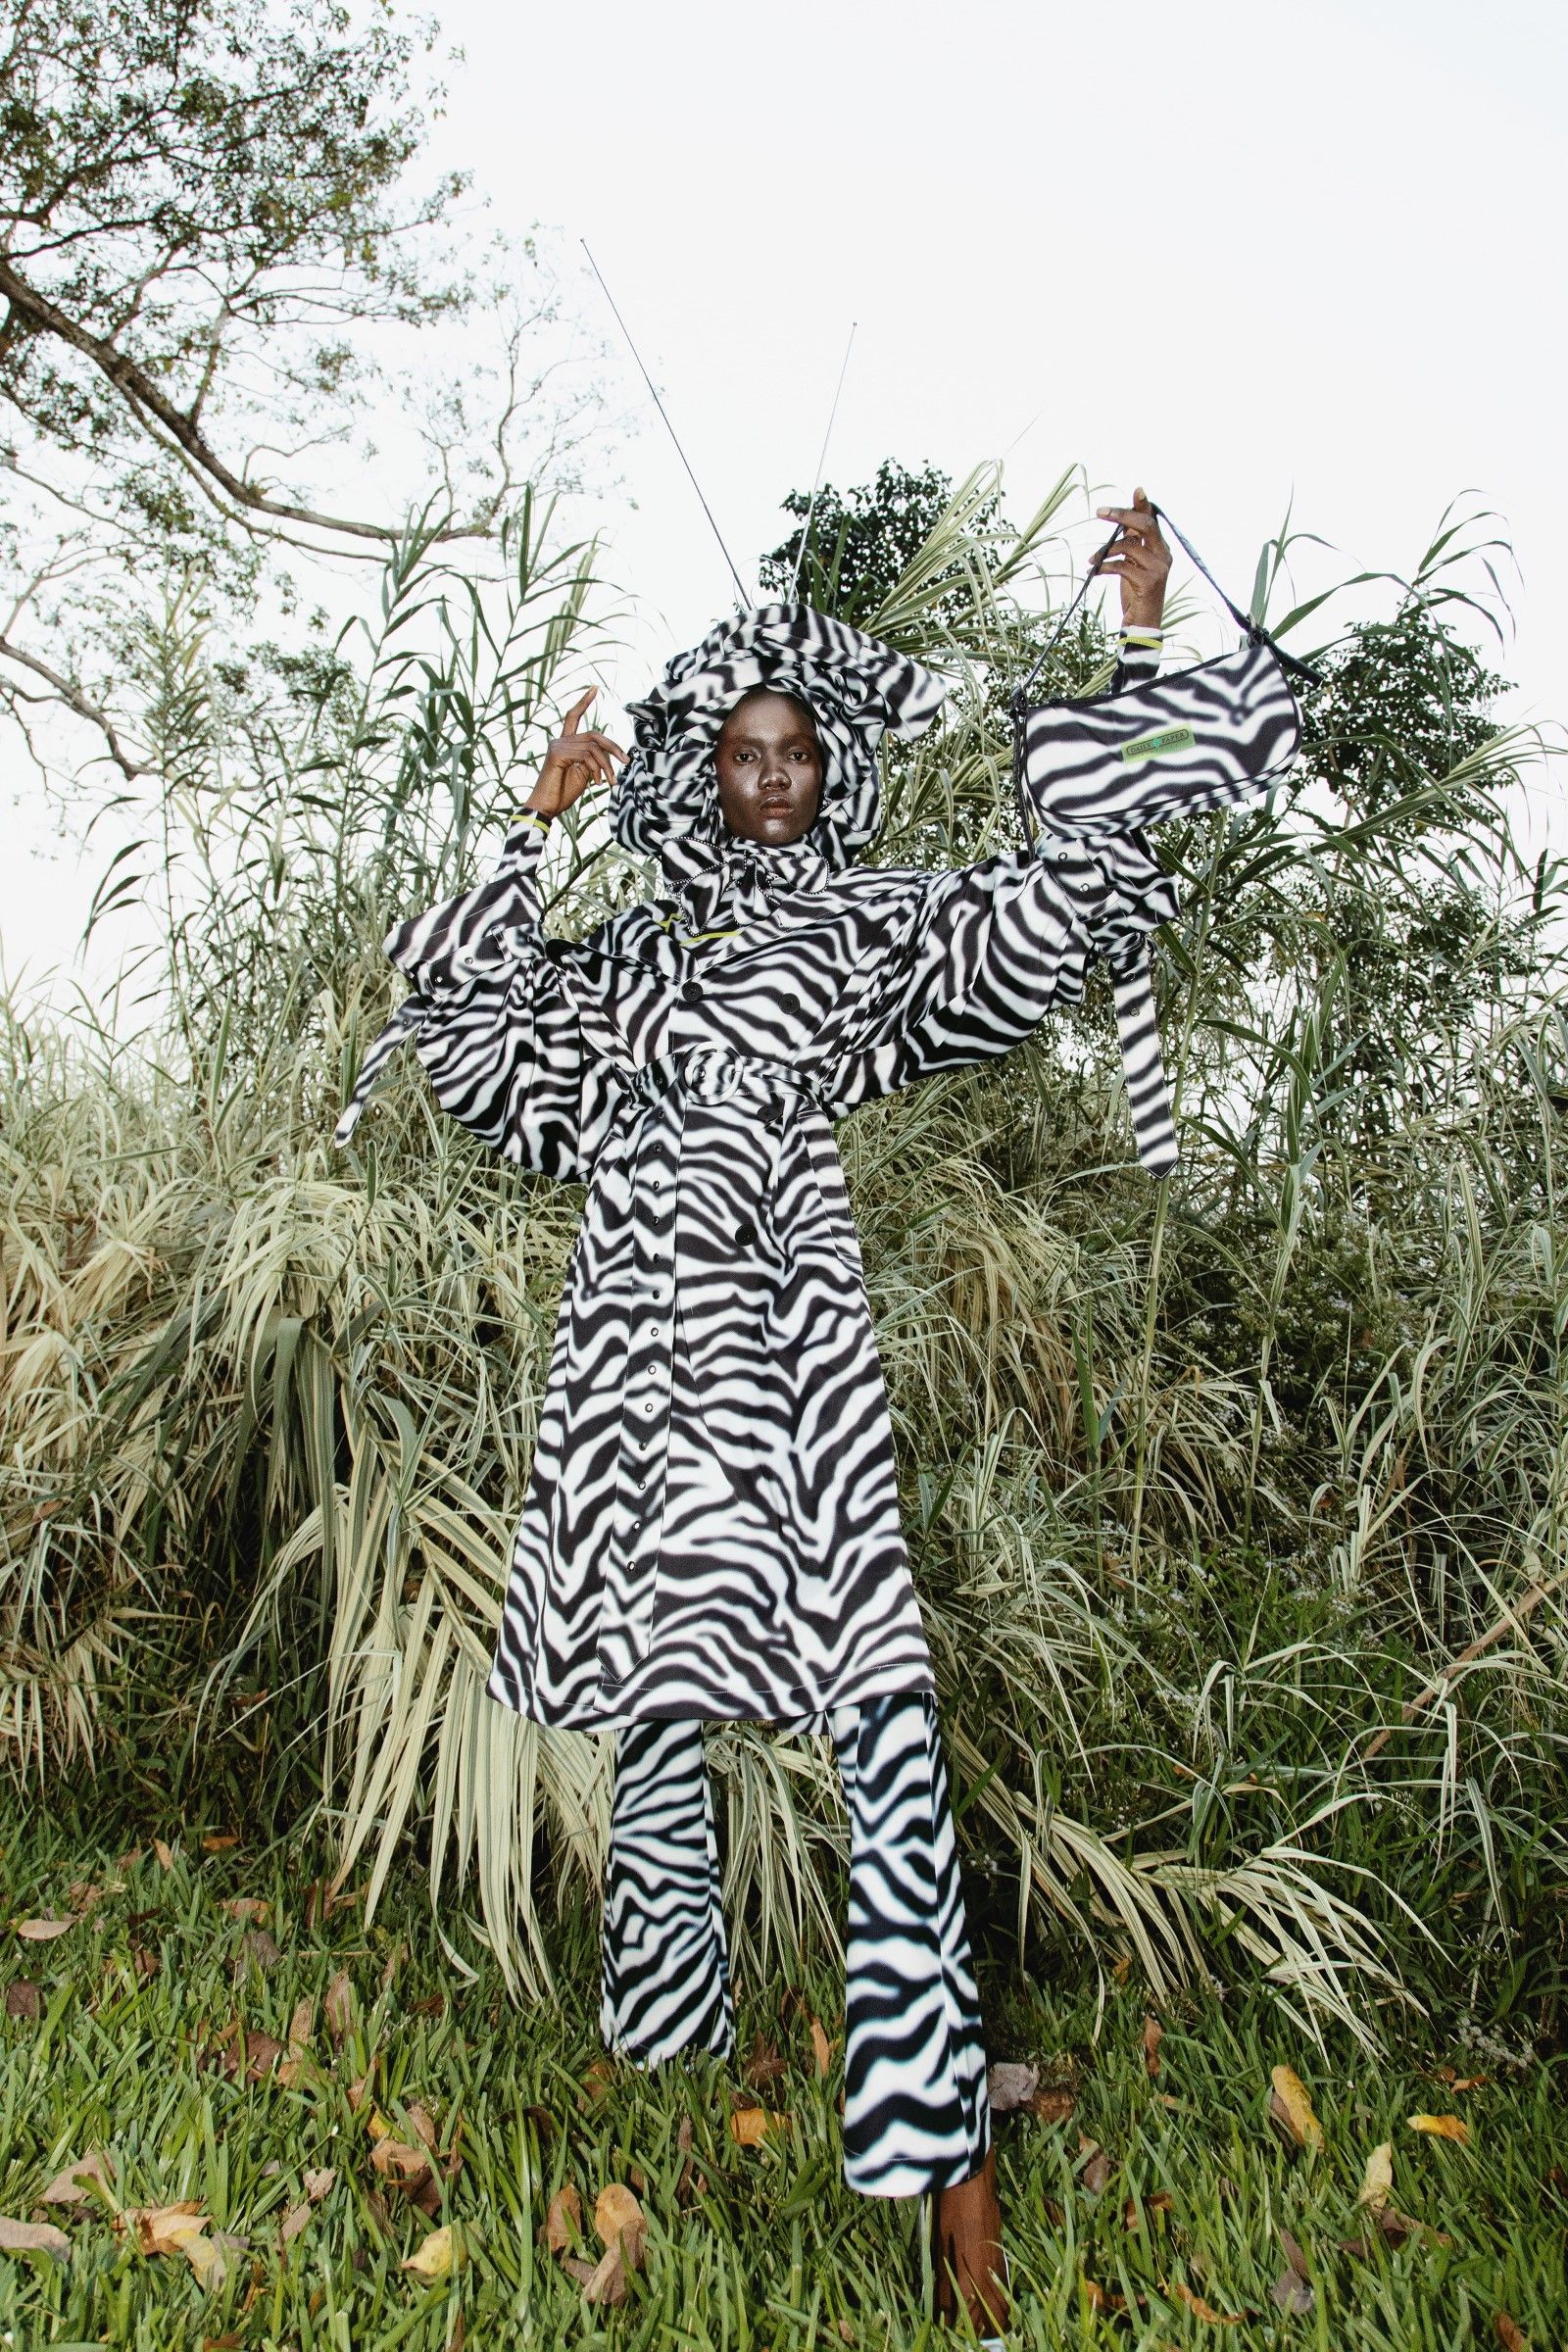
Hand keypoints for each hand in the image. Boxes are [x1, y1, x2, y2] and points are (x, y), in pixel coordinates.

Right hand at [525, 688, 625, 815]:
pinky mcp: (557, 753)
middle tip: (626, 762)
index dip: (584, 702)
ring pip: (593, 747)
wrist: (547, 807)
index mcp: (565, 743)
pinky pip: (586, 755)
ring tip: (609, 782)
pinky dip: (596, 769)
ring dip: (607, 765)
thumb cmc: (563, 793)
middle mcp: (559, 740)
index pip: (573, 716)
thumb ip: (593, 759)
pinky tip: (596, 783)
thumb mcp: (584, 773)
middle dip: (613, 747)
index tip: (595, 688)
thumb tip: (609, 753)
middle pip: (593, 735)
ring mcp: (557, 745)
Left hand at [1093, 487, 1170, 630]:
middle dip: (1122, 516)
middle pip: (1145, 525)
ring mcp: (1159, 570)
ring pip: (1129, 546)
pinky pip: (1122, 566)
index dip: (1144, 505)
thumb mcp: (1133, 564)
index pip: (1152, 521)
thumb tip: (1122, 520)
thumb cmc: (1135, 593)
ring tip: (1091, 560)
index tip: (1137, 490)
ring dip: (1105, 550)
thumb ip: (1131, 543)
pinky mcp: (1148, 583)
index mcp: (1161, 549)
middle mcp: (1164, 556)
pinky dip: (1104, 567)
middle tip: (1100, 512)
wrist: (1142, 624)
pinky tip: (1092, 571)